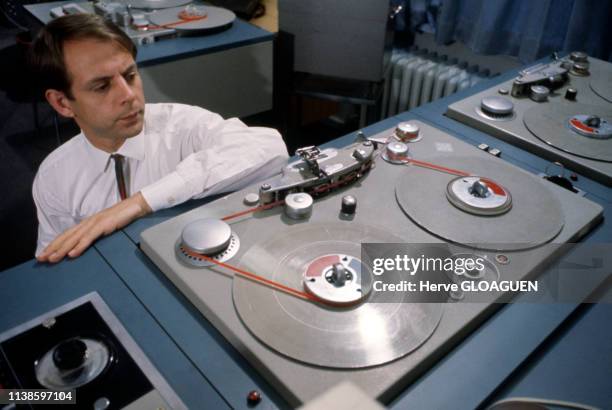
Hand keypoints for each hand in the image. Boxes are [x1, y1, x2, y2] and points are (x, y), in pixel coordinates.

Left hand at [37, 192, 151, 262]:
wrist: (134, 207)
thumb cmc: (121, 217)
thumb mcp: (105, 227)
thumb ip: (96, 234)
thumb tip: (86, 244)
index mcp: (87, 223)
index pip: (67, 235)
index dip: (55, 244)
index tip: (45, 253)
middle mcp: (87, 223)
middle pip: (66, 237)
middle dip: (52, 248)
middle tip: (41, 259)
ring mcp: (94, 223)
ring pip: (74, 238)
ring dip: (62, 249)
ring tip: (53, 259)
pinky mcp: (103, 225)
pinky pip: (89, 238)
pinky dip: (79, 246)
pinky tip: (72, 254)